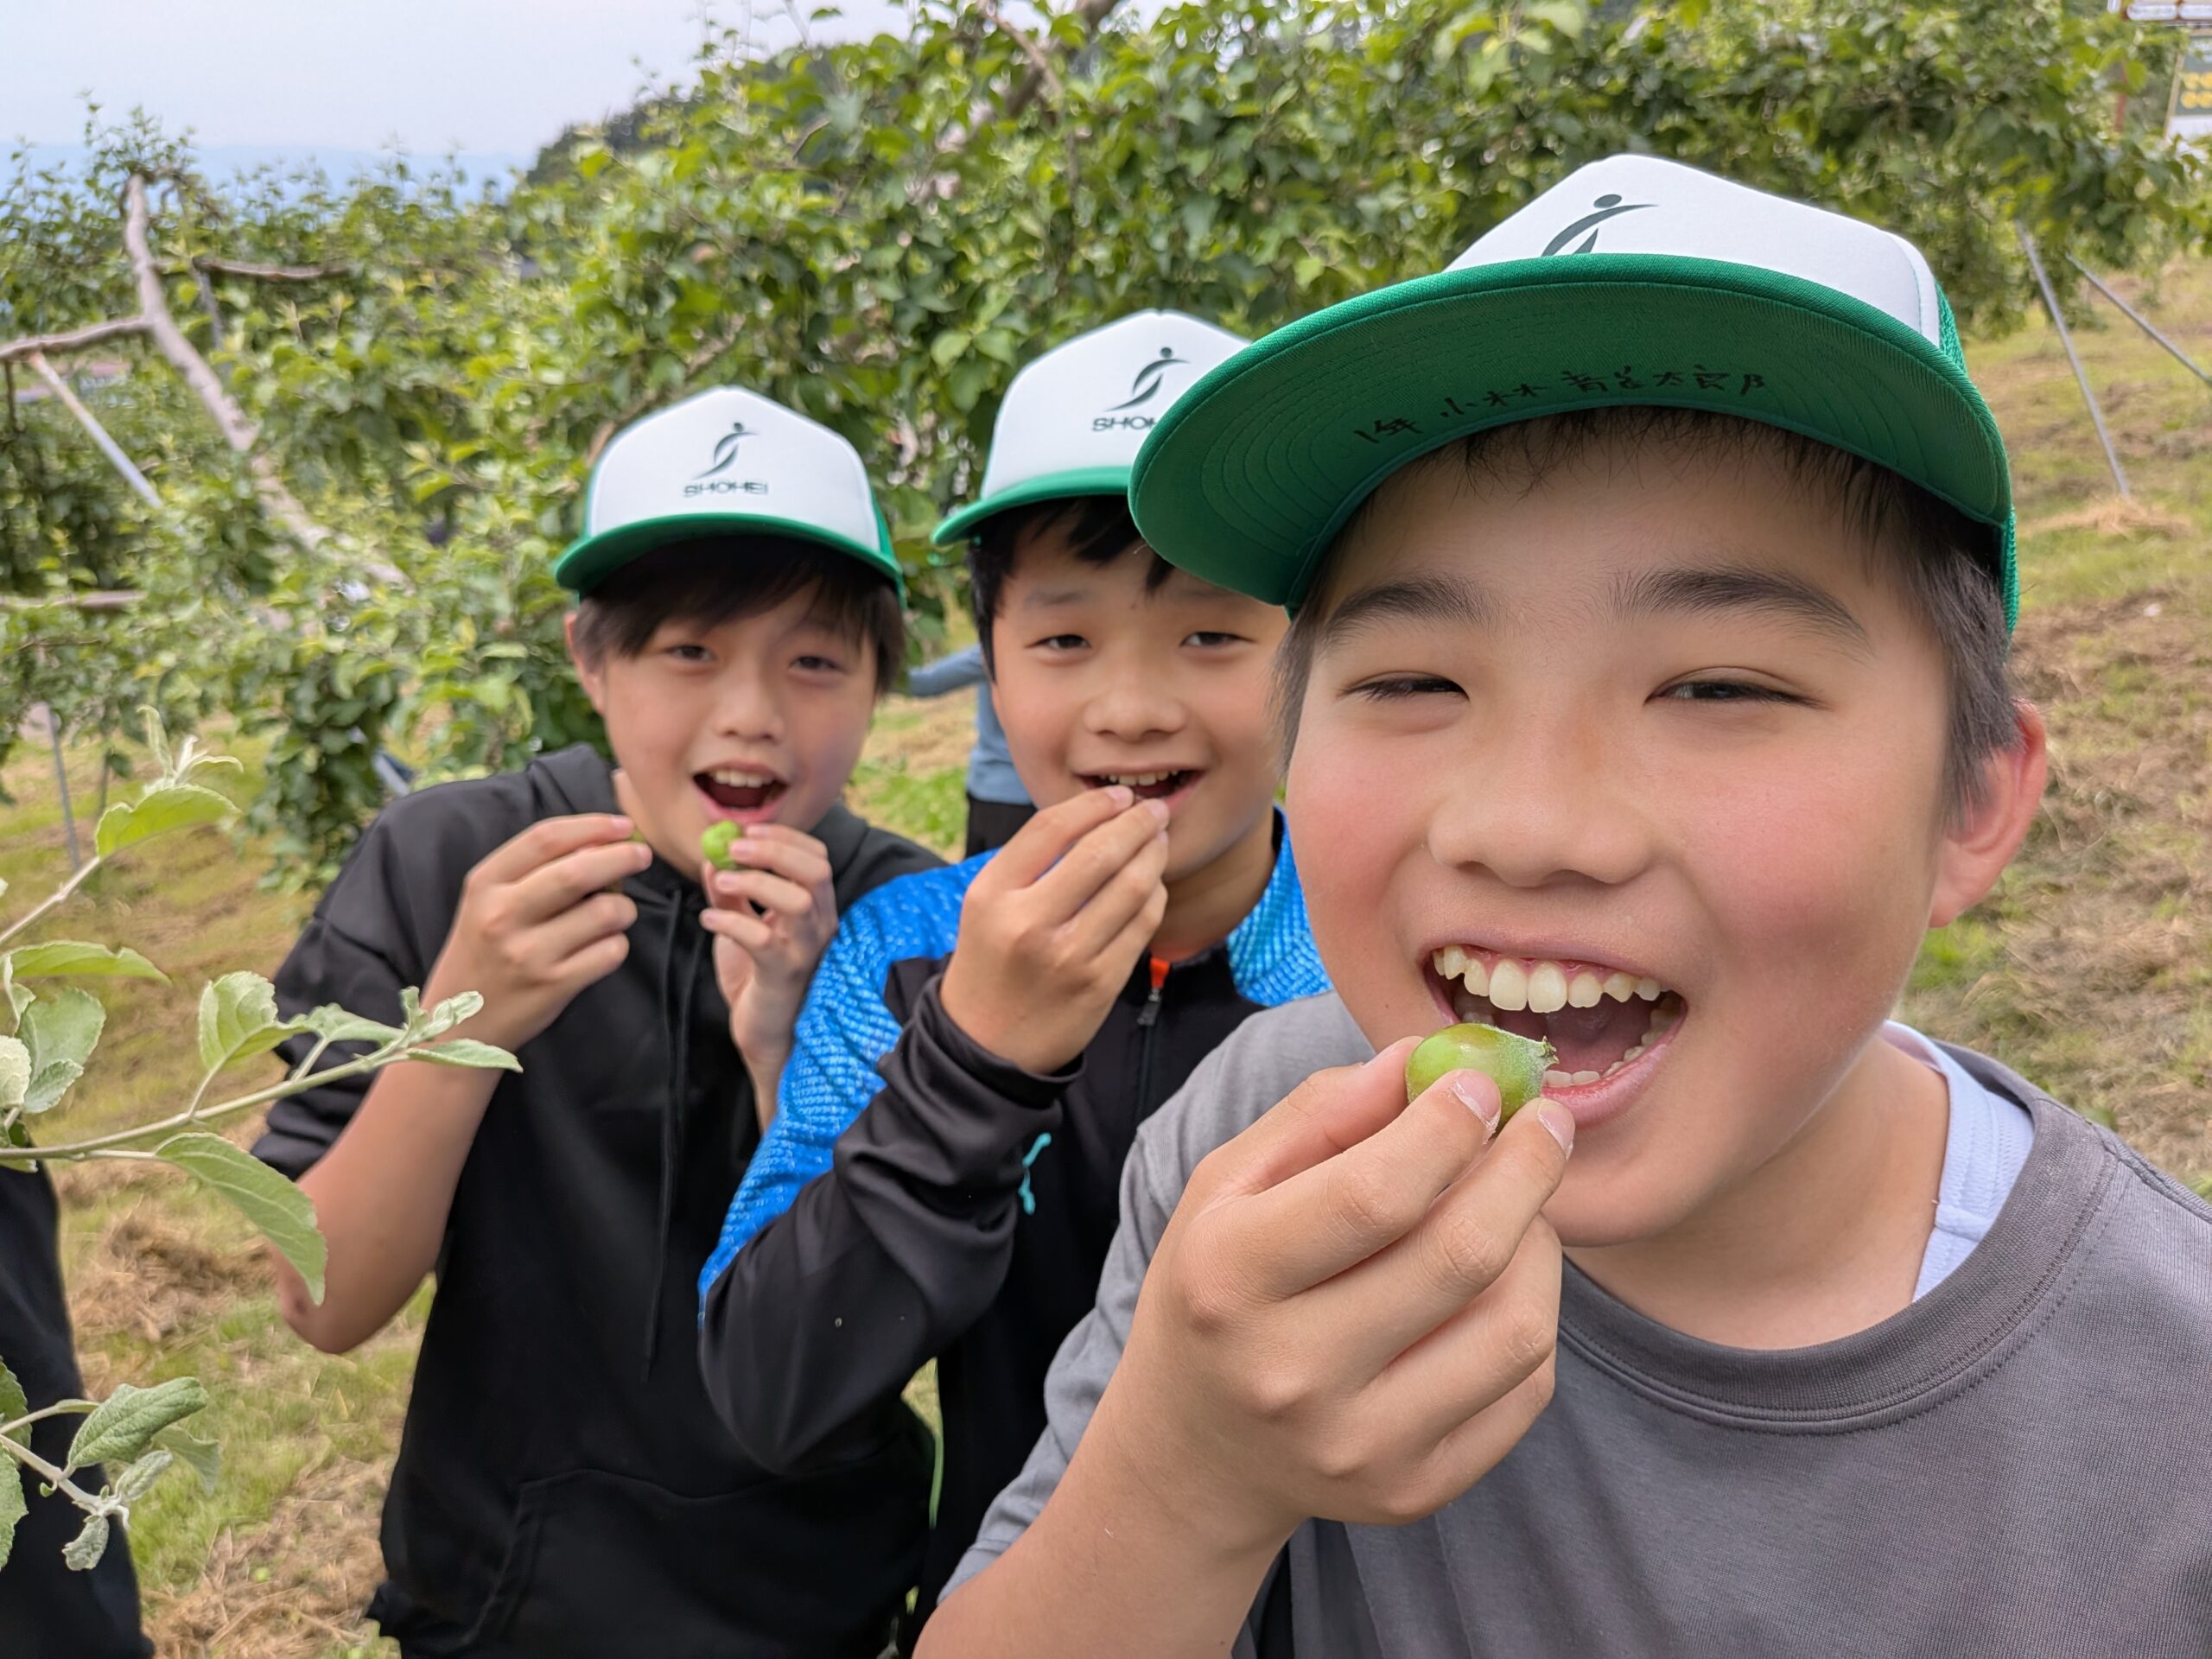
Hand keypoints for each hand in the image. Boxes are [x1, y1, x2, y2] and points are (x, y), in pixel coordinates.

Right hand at [423, 815, 647, 1052]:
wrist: (459, 1025)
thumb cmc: (484, 953)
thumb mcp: (489, 902)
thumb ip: (534, 870)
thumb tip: (601, 842)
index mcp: (484, 884)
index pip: (545, 838)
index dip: (592, 826)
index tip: (622, 825)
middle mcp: (503, 915)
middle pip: (578, 871)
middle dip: (621, 857)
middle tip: (642, 855)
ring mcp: (528, 953)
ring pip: (604, 911)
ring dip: (623, 908)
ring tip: (613, 915)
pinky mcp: (554, 985)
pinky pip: (611, 951)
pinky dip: (617, 944)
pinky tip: (602, 947)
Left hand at [698, 825, 838, 1120]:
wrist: (766, 1032)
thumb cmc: (758, 976)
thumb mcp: (743, 926)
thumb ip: (731, 894)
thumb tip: (713, 859)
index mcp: (816, 908)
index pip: (817, 857)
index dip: (785, 836)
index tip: (747, 830)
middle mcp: (820, 925)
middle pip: (814, 871)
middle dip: (773, 850)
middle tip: (733, 847)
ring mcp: (805, 950)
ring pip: (795, 901)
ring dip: (755, 883)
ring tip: (722, 883)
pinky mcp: (783, 974)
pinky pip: (762, 939)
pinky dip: (730, 922)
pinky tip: (708, 920)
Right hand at [937, 786, 1170, 1074]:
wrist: (985, 1045)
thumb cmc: (991, 962)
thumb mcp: (986, 905)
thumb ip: (1029, 863)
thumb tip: (1096, 818)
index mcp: (993, 894)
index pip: (1051, 828)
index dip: (1094, 804)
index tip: (1119, 796)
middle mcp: (1029, 922)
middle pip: (1100, 851)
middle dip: (1138, 823)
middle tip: (1155, 811)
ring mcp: (1069, 955)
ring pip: (1131, 886)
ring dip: (1154, 855)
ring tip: (1159, 841)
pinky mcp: (1100, 983)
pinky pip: (1142, 925)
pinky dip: (1155, 896)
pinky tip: (1152, 884)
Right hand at [1093, 1042, 1572, 1556]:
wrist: (1198, 1452)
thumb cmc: (1220, 1288)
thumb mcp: (1229, 1185)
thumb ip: (1321, 1113)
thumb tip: (1424, 1062)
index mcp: (1231, 1280)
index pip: (1373, 1195)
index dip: (1448, 1127)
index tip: (1481, 1083)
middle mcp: (1291, 1375)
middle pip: (1459, 1255)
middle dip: (1524, 1168)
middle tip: (1545, 1120)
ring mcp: (1358, 1447)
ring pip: (1513, 1326)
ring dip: (1537, 1242)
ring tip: (1516, 1205)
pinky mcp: (1414, 1490)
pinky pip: (1525, 1388)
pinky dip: (1533, 1313)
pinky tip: (1503, 1278)